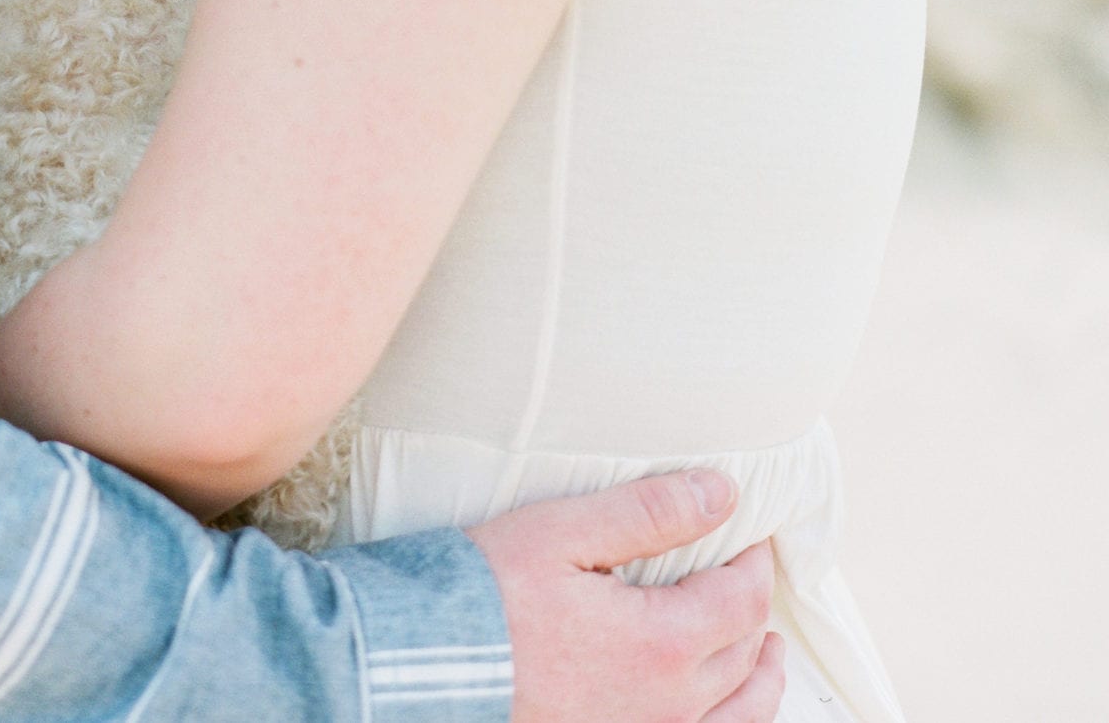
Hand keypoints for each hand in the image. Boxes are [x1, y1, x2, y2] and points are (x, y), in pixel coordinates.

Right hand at [468, 472, 783, 722]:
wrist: (427, 668)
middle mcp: (666, 705)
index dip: (755, 561)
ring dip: (760, 677)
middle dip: (755, 608)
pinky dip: (729, 720)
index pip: (742, 599)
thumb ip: (649, 513)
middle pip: (745, 655)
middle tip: (748, 572)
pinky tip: (719, 704)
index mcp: (661, 644)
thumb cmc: (487, 594)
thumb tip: (722, 493)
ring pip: (736, 715)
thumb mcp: (565, 532)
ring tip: (767, 651)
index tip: (749, 532)